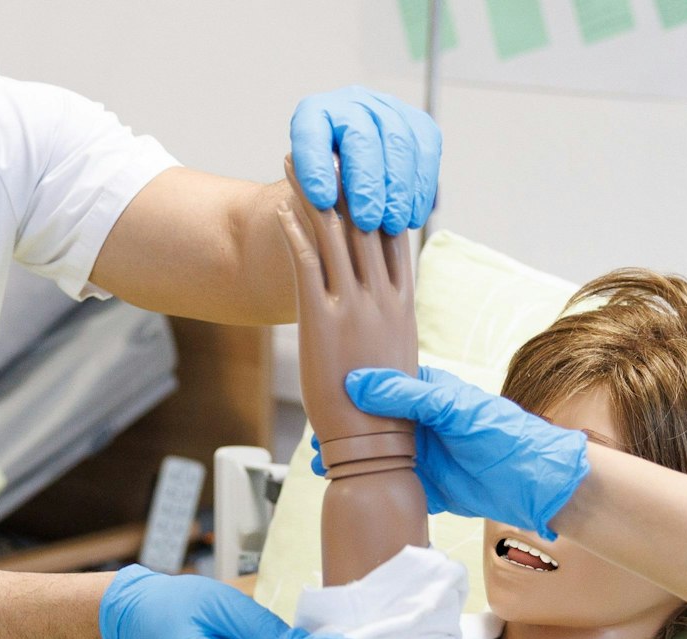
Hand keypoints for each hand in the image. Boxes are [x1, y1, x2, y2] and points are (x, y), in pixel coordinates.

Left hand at [276, 159, 420, 484]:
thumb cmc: (388, 414)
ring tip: (297, 162)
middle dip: (346, 181)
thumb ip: (391, 329)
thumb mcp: (398, 361)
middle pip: (364, 224)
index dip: (379, 197)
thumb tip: (385, 322)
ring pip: (334, 236)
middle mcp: (382, 300)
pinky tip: (284, 209)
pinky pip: (307, 267)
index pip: (394, 238)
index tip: (368, 167)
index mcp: (402, 306)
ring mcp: (354, 308)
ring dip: (313, 194)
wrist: (377, 445)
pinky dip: (295, 234)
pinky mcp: (323, 322)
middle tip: (331, 145)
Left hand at [289, 86, 441, 234]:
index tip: (322, 202)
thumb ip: (314, 196)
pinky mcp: (419, 123)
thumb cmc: (327, 183)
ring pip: (399, 142)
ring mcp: (388, 108)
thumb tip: (328, 210)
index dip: (316, 166)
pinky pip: (426, 153)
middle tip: (368, 222)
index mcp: (313, 114)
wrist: (355, 169)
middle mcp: (351, 102)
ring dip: (399, 190)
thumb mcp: (310, 187)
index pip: (311, 134)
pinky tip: (413, 216)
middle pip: (361, 137)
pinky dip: (421, 189)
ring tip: (394, 224)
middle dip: (367, 184)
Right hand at [315, 366, 591, 540]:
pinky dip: (366, 485)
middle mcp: (420, 423)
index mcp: (426, 395)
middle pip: (371, 424)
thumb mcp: (453, 408)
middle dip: (342, 431)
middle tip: (316, 438)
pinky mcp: (425, 486)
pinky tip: (344, 487)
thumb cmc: (502, 434)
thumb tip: (357, 384)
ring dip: (349, 460)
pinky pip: (388, 484)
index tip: (322, 397)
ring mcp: (421, 455)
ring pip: (374, 456)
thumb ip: (406, 396)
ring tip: (320, 464)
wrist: (534, 484)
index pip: (380, 385)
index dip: (352, 390)